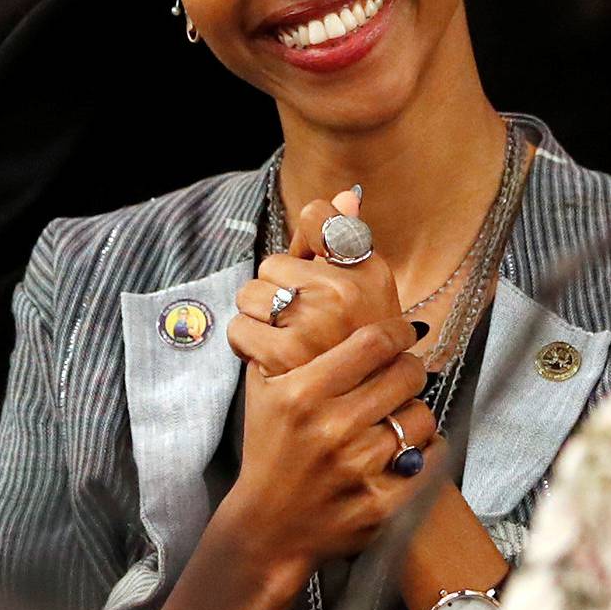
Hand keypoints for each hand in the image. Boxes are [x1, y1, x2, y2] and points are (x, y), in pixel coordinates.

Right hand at [218, 314, 439, 583]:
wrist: (269, 527)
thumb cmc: (270, 452)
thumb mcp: (264, 392)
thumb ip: (290, 346)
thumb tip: (324, 302)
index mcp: (303, 394)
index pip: (374, 342)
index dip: (398, 332)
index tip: (404, 333)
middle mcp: (332, 429)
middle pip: (406, 374)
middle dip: (409, 369)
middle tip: (401, 374)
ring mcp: (359, 468)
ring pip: (421, 415)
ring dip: (413, 412)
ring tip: (394, 417)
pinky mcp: (382, 503)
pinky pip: (429, 457)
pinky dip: (425, 450)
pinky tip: (405, 448)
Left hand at [229, 187, 407, 376]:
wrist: (357, 414)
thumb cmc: (354, 348)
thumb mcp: (362, 295)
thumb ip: (343, 243)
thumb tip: (343, 195)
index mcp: (371, 272)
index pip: (317, 218)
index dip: (305, 250)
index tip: (315, 280)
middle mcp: (348, 291)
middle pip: (273, 263)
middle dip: (279, 292)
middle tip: (304, 327)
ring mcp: (318, 321)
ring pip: (251, 294)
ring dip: (261, 320)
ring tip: (288, 345)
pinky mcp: (288, 352)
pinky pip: (240, 328)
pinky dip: (247, 346)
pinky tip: (272, 360)